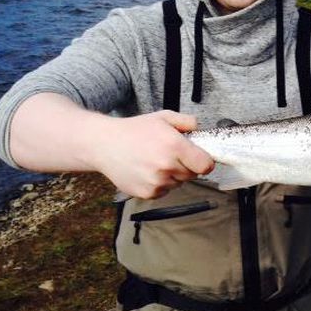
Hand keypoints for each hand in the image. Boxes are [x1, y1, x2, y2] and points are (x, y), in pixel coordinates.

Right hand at [92, 110, 213, 198]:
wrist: (104, 145)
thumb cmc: (135, 130)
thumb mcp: (163, 117)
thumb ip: (187, 121)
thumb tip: (200, 128)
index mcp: (175, 146)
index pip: (206, 165)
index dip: (205, 162)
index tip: (199, 158)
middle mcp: (167, 166)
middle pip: (193, 174)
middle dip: (187, 166)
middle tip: (171, 155)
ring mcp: (157, 182)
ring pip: (178, 183)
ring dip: (173, 175)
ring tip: (155, 161)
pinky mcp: (147, 193)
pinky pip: (164, 191)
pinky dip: (160, 184)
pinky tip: (147, 171)